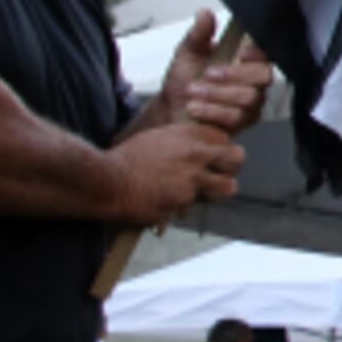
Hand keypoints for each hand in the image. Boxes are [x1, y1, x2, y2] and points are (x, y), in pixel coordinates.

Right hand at [106, 123, 242, 225]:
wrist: (105, 181)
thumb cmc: (126, 160)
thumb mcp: (156, 138)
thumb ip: (182, 141)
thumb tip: (200, 148)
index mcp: (186, 135)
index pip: (224, 138)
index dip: (221, 149)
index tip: (214, 157)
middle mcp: (194, 154)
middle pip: (236, 158)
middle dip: (231, 167)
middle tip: (220, 174)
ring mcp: (191, 180)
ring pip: (227, 187)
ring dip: (217, 191)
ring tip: (200, 193)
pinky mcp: (183, 202)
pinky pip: (198, 206)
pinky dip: (187, 206)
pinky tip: (170, 203)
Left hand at [162, 11, 272, 136]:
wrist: (171, 110)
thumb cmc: (184, 81)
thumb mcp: (187, 53)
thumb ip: (198, 34)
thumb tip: (205, 14)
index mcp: (245, 60)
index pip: (265, 53)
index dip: (258, 53)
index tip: (241, 53)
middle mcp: (253, 81)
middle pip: (264, 75)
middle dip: (234, 75)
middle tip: (208, 74)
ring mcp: (252, 103)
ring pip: (249, 97)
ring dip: (217, 94)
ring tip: (193, 92)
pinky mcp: (244, 123)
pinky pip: (237, 117)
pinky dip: (212, 111)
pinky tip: (196, 107)